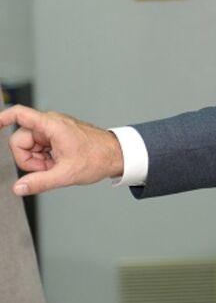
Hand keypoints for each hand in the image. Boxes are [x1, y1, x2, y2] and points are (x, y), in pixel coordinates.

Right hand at [0, 105, 124, 195]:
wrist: (117, 155)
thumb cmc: (97, 158)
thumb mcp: (67, 174)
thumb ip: (40, 182)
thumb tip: (19, 188)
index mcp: (52, 125)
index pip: (19, 114)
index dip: (1, 118)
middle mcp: (50, 124)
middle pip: (19, 140)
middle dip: (29, 159)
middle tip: (48, 168)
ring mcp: (52, 130)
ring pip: (28, 147)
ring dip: (38, 160)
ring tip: (57, 166)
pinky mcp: (55, 137)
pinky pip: (38, 149)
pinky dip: (44, 159)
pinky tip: (57, 164)